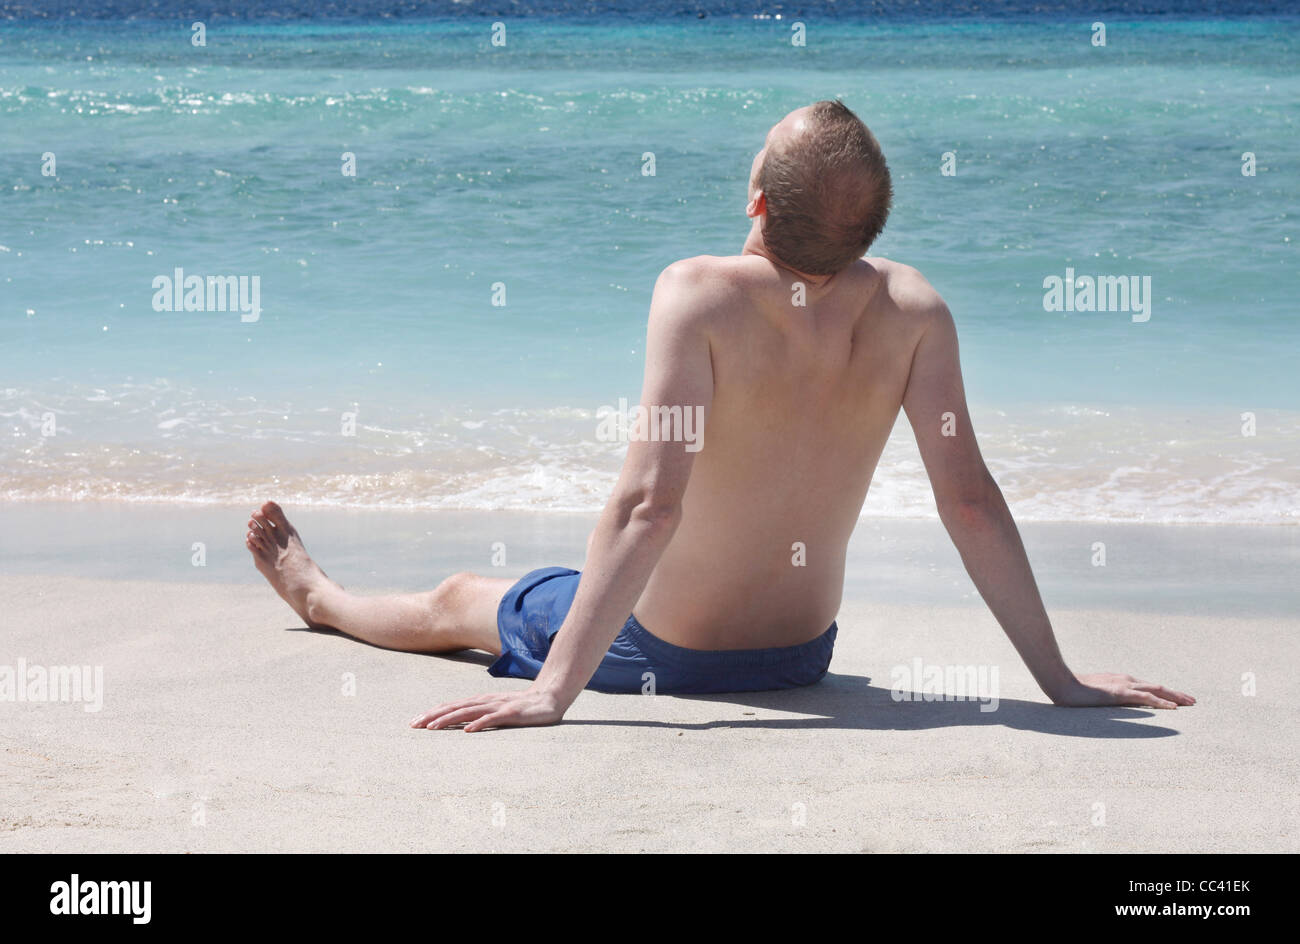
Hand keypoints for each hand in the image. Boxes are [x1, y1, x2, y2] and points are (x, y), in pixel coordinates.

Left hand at [409, 685, 567, 731]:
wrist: (550, 697)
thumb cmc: (523, 707)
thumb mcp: (497, 710)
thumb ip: (481, 715)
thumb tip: (460, 724)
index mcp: (480, 701)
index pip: (451, 706)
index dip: (432, 713)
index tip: (413, 722)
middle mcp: (485, 701)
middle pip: (454, 708)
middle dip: (432, 716)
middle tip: (413, 726)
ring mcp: (498, 706)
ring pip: (468, 712)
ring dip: (449, 720)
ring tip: (432, 728)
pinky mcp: (512, 713)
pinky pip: (493, 719)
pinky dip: (479, 724)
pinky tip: (467, 731)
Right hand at [1053, 673, 1195, 708]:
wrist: (1062, 684)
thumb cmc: (1073, 690)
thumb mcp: (1094, 693)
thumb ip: (1105, 696)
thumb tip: (1109, 703)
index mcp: (1121, 680)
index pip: (1148, 687)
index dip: (1165, 693)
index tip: (1178, 699)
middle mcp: (1126, 680)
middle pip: (1157, 687)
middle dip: (1176, 693)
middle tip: (1193, 701)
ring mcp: (1124, 685)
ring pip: (1156, 690)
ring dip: (1175, 697)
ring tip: (1190, 703)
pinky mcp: (1120, 693)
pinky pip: (1146, 698)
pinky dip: (1162, 702)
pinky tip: (1174, 708)